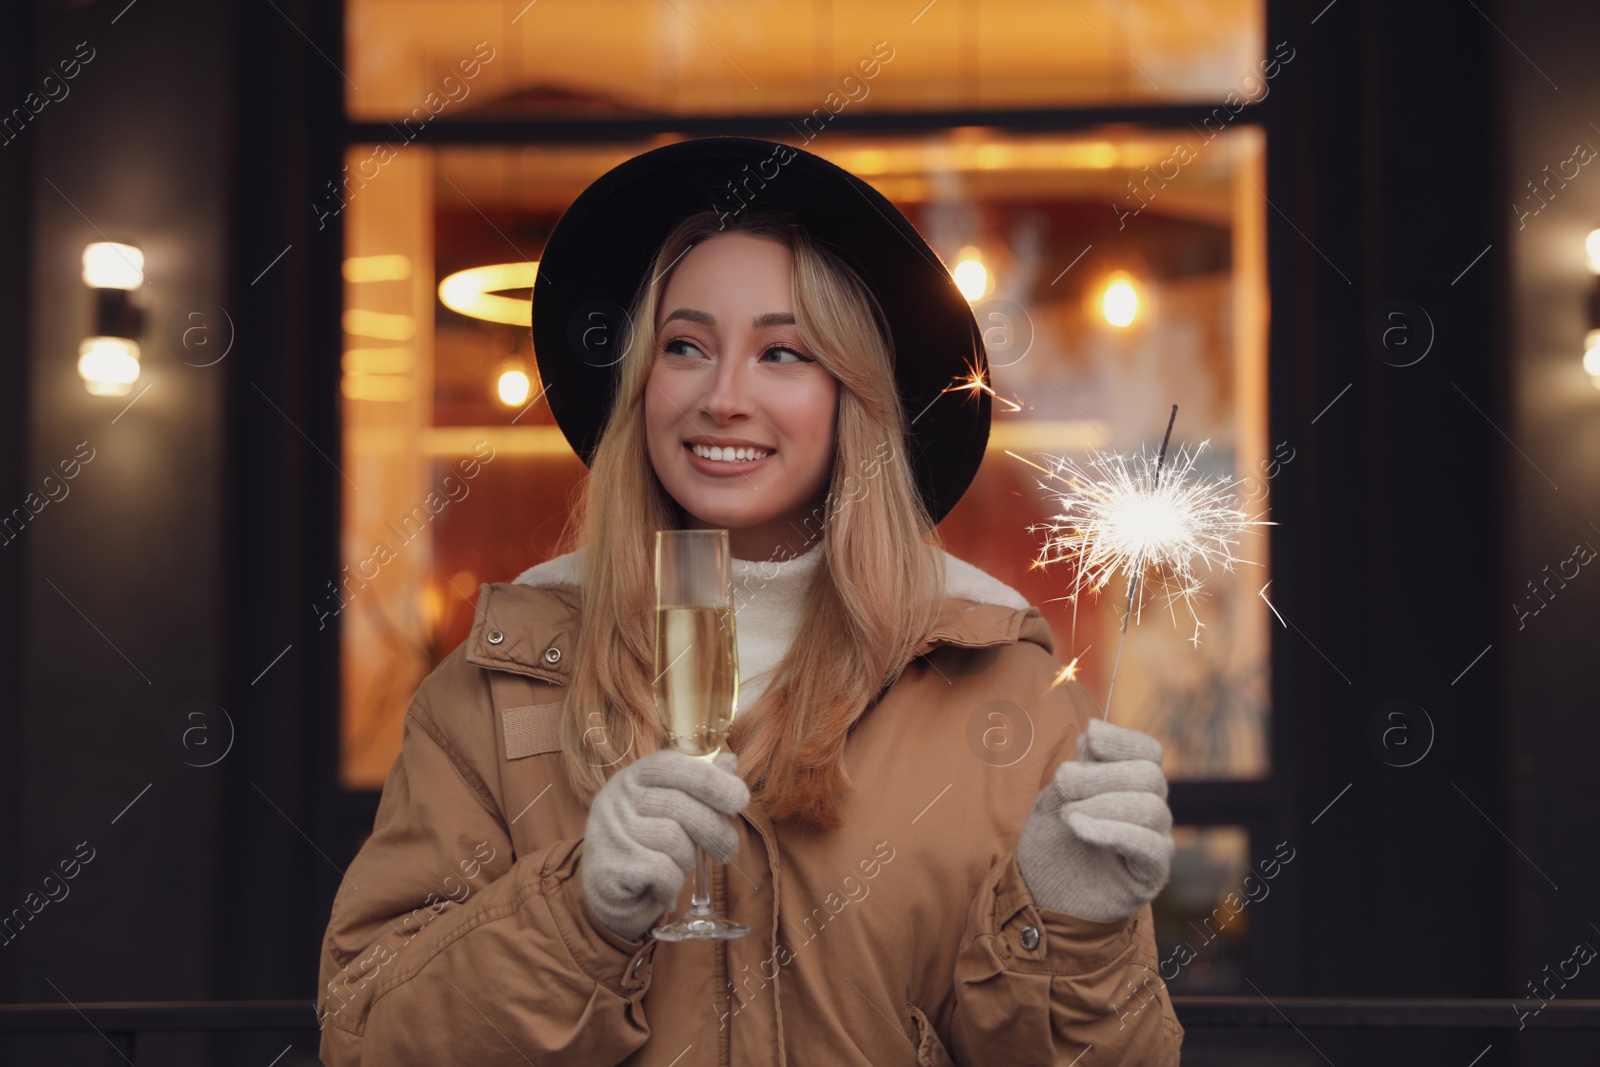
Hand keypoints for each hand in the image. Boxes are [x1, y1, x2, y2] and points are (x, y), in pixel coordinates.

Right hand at [581, 749, 749, 940]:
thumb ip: (698, 784)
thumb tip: (729, 762)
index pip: (671, 765)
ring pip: (674, 840)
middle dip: (714, 830)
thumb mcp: (670, 810)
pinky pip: (663, 871)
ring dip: (687, 861)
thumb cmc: (647, 845)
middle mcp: (615, 798)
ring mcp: (608, 832)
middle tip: (728, 849)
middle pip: (680, 805)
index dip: (710, 779)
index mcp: (632, 777)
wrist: (610, 896)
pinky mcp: (609, 867)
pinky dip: (673, 885)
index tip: (740, 799)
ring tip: (679, 868)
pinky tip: (666, 889)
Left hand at [1015, 719, 1174, 922]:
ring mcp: (1154, 842)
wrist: (1040, 895)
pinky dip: (1113, 830)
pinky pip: (1150, 845)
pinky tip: (1080, 828)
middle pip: (1149, 775)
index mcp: (1129, 785)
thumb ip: (1081, 765)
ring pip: (1151, 807)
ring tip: (1068, 815)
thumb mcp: (1057, 795)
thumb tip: (1096, 728)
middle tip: (1064, 786)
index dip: (1123, 740)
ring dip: (1102, 804)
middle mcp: (1149, 810)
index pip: (1148, 751)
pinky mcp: (1151, 874)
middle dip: (1101, 775)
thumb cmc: (1050, 844)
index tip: (1091, 738)